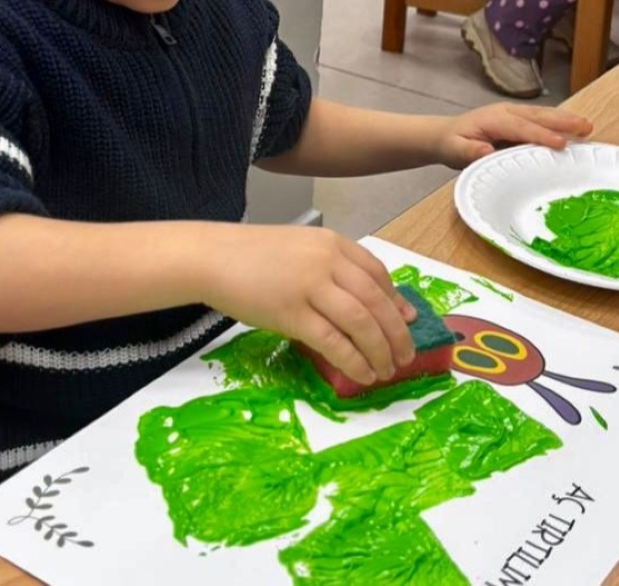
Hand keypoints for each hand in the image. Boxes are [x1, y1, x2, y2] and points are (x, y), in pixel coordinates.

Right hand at [199, 225, 416, 387]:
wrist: (211, 257)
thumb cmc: (252, 256)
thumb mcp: (301, 252)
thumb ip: (336, 270)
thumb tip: (367, 300)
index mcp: (332, 244)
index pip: (378, 274)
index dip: (396, 302)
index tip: (407, 324)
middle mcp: (328, 262)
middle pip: (376, 301)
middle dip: (397, 333)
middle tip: (406, 356)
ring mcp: (310, 287)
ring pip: (361, 323)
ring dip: (380, 351)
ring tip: (387, 370)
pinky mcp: (292, 313)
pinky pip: (334, 342)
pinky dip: (354, 361)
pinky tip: (363, 374)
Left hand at [436, 104, 592, 167]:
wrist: (445, 134)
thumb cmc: (452, 144)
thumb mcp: (454, 151)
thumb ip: (469, 152)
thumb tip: (486, 152)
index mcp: (493, 119)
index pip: (521, 127)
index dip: (541, 135)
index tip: (560, 144)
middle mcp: (506, 112)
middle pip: (538, 115)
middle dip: (563, 121)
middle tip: (585, 128)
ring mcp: (514, 113)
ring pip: (543, 114)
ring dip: (565, 119)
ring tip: (587, 127)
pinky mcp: (518, 119)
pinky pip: (541, 119)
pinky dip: (559, 122)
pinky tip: (574, 129)